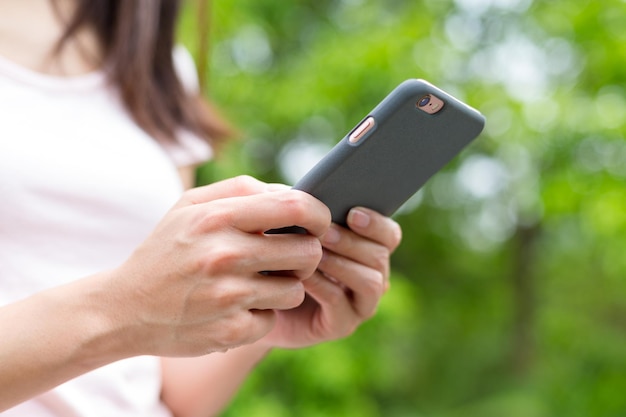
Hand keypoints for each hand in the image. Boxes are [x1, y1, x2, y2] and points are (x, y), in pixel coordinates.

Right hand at [105, 176, 330, 356]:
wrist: (124, 309)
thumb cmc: (166, 250)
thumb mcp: (189, 206)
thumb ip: (241, 190)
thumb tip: (291, 191)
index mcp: (217, 217)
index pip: (295, 207)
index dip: (320, 214)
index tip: (320, 223)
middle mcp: (224, 255)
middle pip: (308, 252)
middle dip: (306, 254)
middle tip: (290, 257)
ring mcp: (228, 296)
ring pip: (296, 289)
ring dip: (285, 286)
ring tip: (258, 282)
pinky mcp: (231, 330)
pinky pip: (273, 318)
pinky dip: (262, 313)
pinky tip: (238, 307)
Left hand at [260, 207, 401, 348]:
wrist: (258, 301)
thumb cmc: (277, 257)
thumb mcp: (289, 229)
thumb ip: (302, 210)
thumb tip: (303, 193)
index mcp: (367, 248)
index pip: (389, 234)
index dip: (377, 223)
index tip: (352, 213)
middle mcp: (372, 275)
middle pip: (380, 255)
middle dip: (352, 241)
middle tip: (325, 231)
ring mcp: (360, 303)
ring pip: (370, 280)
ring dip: (341, 262)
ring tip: (314, 251)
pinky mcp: (342, 324)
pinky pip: (340, 302)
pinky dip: (322, 284)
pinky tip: (302, 274)